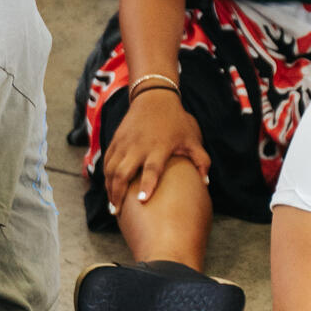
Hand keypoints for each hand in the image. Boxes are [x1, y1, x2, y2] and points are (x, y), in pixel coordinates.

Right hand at [104, 92, 210, 214]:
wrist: (154, 97)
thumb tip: (206, 183)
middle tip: (117, 212)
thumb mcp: (192, 139)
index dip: (147, 185)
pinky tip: (109, 188)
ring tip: (112, 205)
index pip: (151, 169)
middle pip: (123, 172)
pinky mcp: (115, 140)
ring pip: (110, 169)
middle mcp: (138, 146)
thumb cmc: (176, 121)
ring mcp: (124, 143)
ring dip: (109, 188)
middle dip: (117, 193)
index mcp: (158, 147)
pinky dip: (105, 176)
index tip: (142, 201)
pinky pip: (106, 161)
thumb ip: (201, 160)